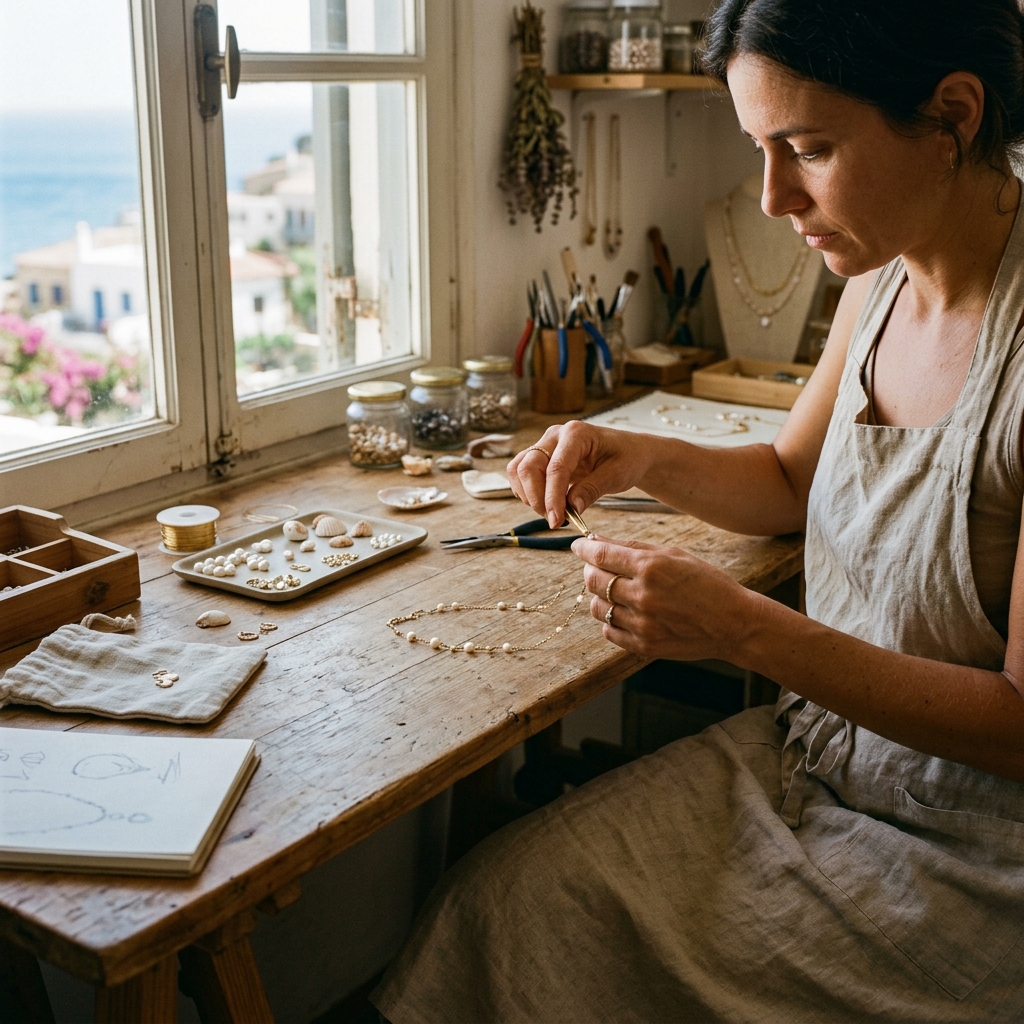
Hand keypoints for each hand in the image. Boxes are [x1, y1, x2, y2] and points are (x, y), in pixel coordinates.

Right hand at [507, 421, 650, 528]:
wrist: (630, 452)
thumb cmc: (627, 458)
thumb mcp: (617, 475)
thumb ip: (592, 489)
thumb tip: (570, 508)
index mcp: (576, 433)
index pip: (556, 468)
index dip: (552, 497)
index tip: (556, 521)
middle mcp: (555, 435)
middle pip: (528, 466)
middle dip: (536, 498)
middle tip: (554, 520)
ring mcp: (545, 445)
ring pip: (518, 470)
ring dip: (529, 496)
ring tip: (552, 513)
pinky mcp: (541, 457)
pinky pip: (521, 474)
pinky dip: (528, 493)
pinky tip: (547, 504)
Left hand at [572, 534, 759, 661]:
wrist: (733, 623)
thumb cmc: (707, 584)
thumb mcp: (674, 555)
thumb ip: (634, 547)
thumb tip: (597, 541)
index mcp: (651, 567)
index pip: (601, 555)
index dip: (583, 549)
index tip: (578, 546)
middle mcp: (643, 595)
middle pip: (593, 581)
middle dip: (590, 570)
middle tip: (598, 567)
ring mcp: (642, 623)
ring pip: (597, 607)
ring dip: (600, 596)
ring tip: (616, 591)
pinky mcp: (644, 645)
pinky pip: (609, 630)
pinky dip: (611, 620)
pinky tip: (626, 612)